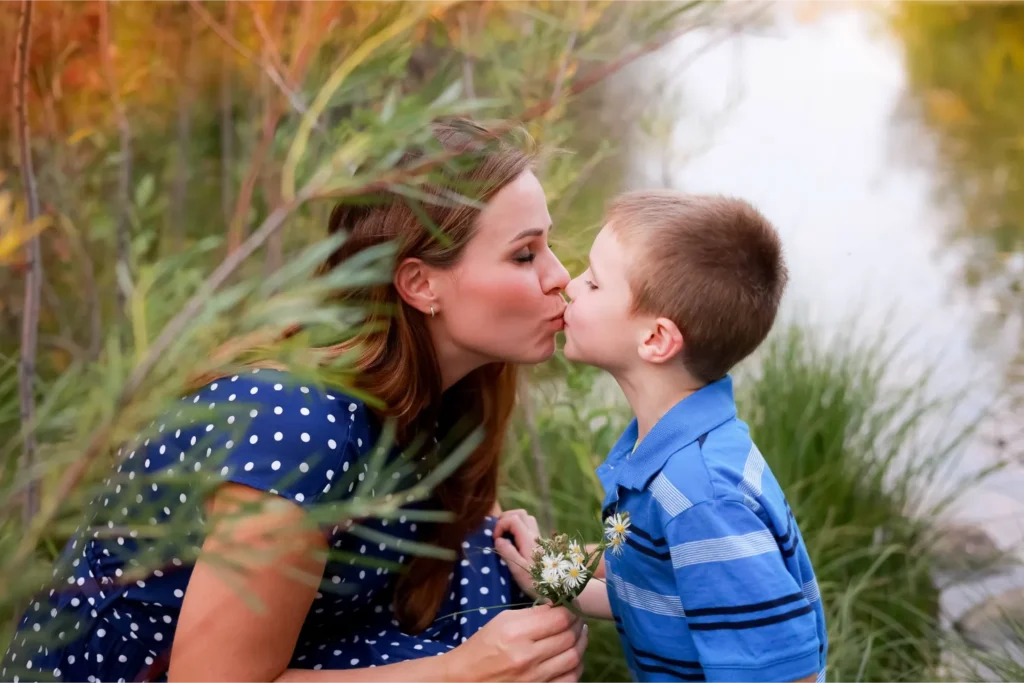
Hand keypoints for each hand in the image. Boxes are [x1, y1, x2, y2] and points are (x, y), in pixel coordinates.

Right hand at [444, 605, 586, 682]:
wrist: (464, 679)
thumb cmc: (482, 646)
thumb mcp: (502, 621)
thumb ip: (532, 614)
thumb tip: (559, 606)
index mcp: (516, 633)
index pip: (559, 618)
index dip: (571, 610)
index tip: (571, 606)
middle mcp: (527, 657)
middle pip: (569, 637)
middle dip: (578, 625)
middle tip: (577, 619)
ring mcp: (535, 679)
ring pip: (574, 658)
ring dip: (581, 644)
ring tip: (578, 635)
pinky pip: (570, 680)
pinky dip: (576, 667)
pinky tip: (572, 658)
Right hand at [493, 509, 540, 599]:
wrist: (561, 590)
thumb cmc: (538, 582)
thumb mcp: (519, 570)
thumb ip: (508, 552)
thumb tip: (498, 539)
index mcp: (528, 540)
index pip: (512, 519)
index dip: (500, 525)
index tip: (495, 539)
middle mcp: (535, 536)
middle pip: (521, 514)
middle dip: (506, 518)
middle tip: (498, 532)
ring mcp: (539, 540)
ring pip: (526, 519)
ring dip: (513, 522)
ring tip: (505, 536)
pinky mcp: (541, 545)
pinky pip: (529, 529)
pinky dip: (519, 529)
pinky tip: (515, 543)